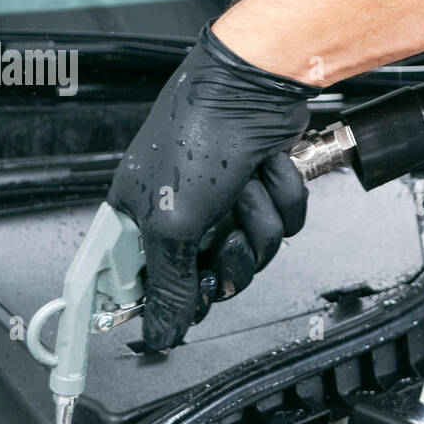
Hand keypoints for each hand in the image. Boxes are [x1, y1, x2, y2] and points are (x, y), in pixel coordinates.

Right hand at [108, 24, 316, 350]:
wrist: (255, 87)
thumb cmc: (200, 134)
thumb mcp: (174, 224)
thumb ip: (168, 287)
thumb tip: (159, 336)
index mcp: (139, 220)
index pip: (149, 287)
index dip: (174, 301)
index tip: (186, 307)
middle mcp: (180, 214)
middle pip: (214, 277)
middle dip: (232, 254)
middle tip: (227, 230)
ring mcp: (224, 204)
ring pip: (257, 251)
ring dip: (260, 218)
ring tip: (246, 185)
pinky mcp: (261, 189)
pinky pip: (284, 222)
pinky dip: (282, 195)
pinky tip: (266, 169)